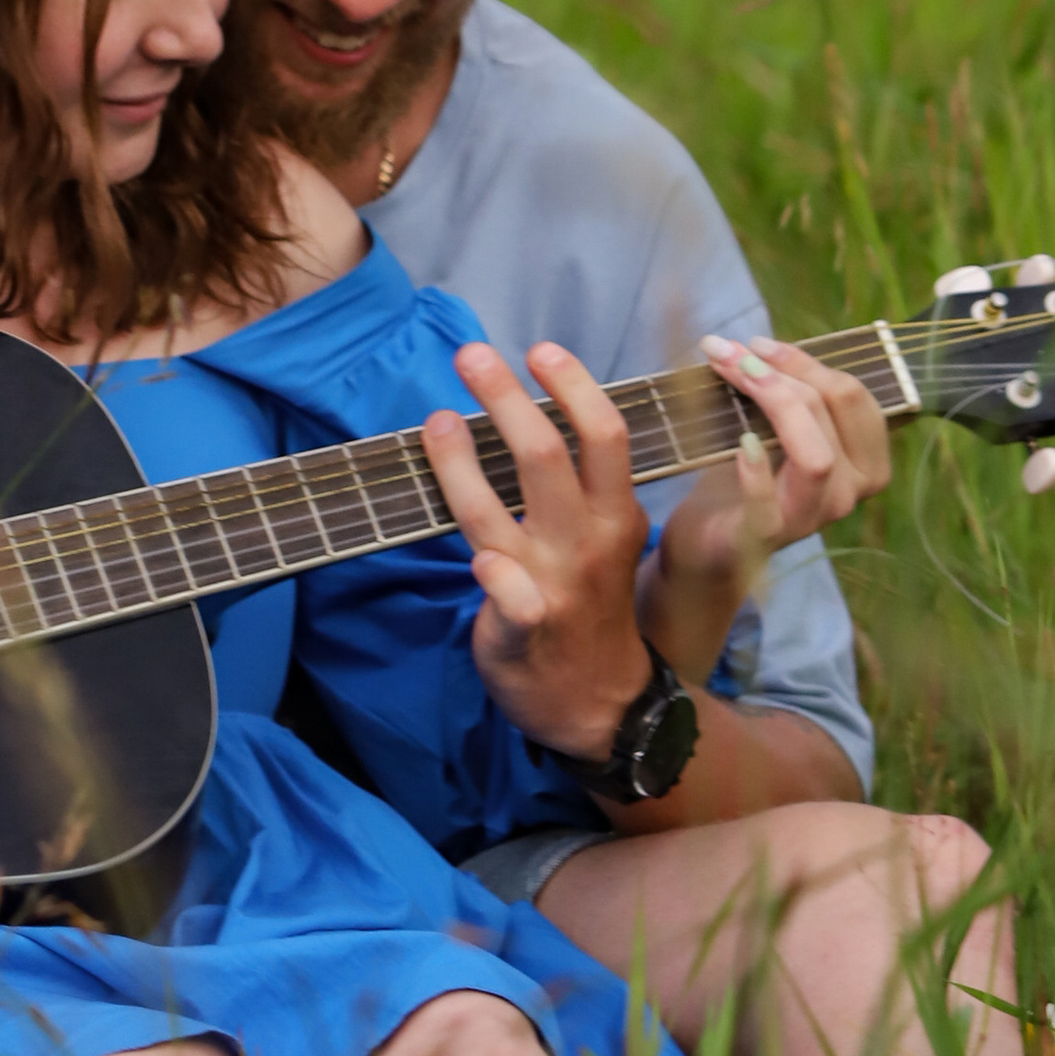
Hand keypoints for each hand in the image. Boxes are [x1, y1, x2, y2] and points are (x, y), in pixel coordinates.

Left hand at [419, 340, 654, 762]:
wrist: (601, 705)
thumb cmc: (592, 608)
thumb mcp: (606, 541)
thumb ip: (577, 488)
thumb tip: (528, 416)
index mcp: (616, 515)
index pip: (603, 436)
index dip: (572, 386)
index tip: (540, 350)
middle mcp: (587, 543)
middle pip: (547, 455)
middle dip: (505, 397)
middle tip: (471, 355)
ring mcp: (553, 586)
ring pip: (496, 511)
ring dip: (458, 459)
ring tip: (437, 419)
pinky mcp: (520, 630)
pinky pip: (505, 594)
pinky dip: (489, 570)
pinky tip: (472, 555)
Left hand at [639, 335, 891, 679]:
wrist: (706, 538)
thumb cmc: (741, 477)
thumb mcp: (770, 428)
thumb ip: (784, 393)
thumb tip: (757, 344)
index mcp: (863, 460)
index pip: (852, 396)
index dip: (805, 361)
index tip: (755, 344)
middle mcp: (850, 491)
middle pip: (833, 411)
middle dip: (780, 371)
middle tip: (726, 351)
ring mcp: (813, 518)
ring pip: (814, 454)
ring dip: (771, 402)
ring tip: (728, 376)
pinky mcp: (769, 538)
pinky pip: (771, 505)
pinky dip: (755, 472)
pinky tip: (739, 444)